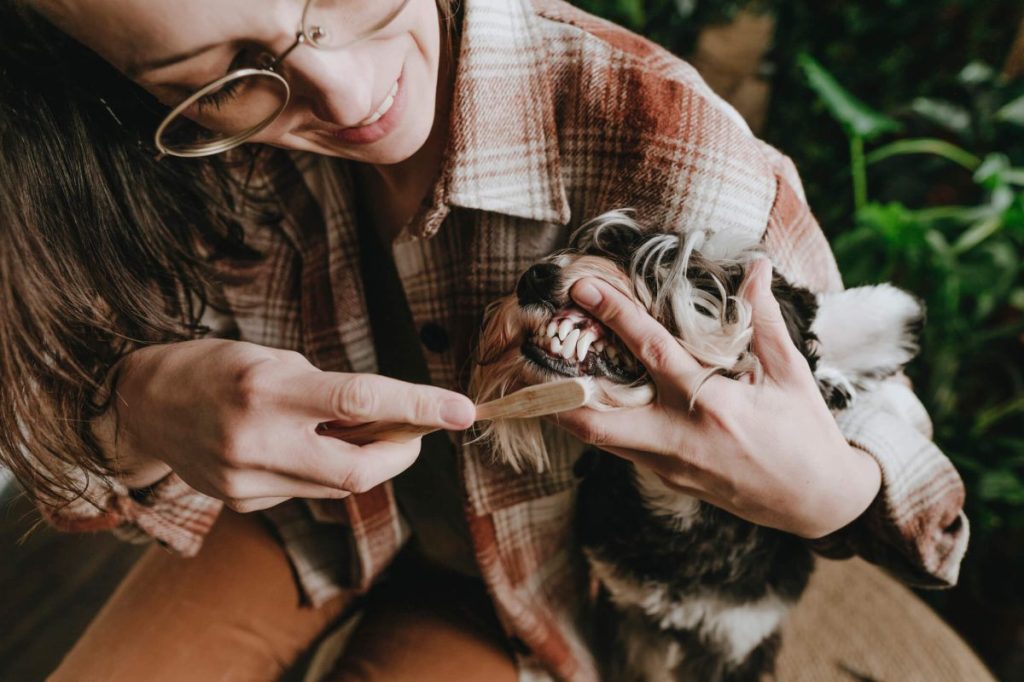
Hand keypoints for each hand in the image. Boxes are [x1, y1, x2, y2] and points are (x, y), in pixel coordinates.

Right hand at [92, 339, 474, 511]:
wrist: (144, 404)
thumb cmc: (218, 368)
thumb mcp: (276, 360)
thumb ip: (332, 393)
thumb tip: (391, 418)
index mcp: (268, 391)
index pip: (360, 401)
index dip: (419, 407)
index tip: (462, 410)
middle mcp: (258, 442)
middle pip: (360, 471)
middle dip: (399, 454)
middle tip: (411, 432)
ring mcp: (247, 481)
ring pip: (337, 487)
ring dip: (362, 460)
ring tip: (344, 430)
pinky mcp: (242, 502)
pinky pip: (306, 492)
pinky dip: (321, 470)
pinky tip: (299, 447)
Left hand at [552, 259, 881, 538]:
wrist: (817, 503)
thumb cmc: (806, 433)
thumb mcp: (791, 373)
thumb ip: (764, 320)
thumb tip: (756, 267)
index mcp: (715, 406)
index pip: (653, 352)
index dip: (615, 316)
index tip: (583, 288)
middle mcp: (682, 439)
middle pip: (598, 418)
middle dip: (558, 386)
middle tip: (539, 346)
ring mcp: (669, 465)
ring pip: (600, 438)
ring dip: (571, 406)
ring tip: (552, 368)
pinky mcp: (667, 479)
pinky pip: (620, 448)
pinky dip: (600, 422)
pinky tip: (589, 397)